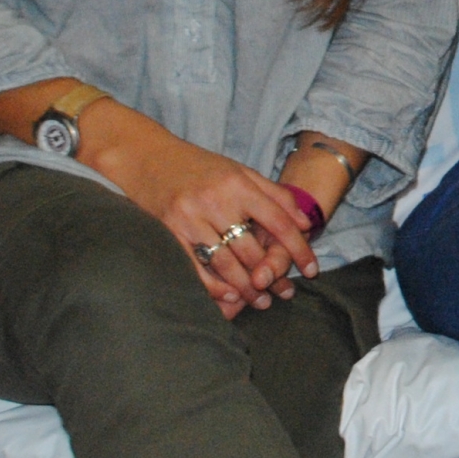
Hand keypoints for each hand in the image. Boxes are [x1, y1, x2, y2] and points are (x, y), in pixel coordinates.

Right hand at [94, 126, 317, 318]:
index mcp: (238, 184)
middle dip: (272, 276)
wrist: (147, 156)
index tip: (312, 270)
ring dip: (246, 288)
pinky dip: (214, 287)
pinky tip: (229, 297)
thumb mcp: (240, 171)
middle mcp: (215, 201)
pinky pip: (195, 268)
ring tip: (260, 301)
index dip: (299, 249)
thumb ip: (275, 195)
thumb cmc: (199, 166)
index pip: (278, 221)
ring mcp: (190, 218)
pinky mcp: (169, 232)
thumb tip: (305, 223)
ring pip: (226, 263)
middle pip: (252, 249)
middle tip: (284, 293)